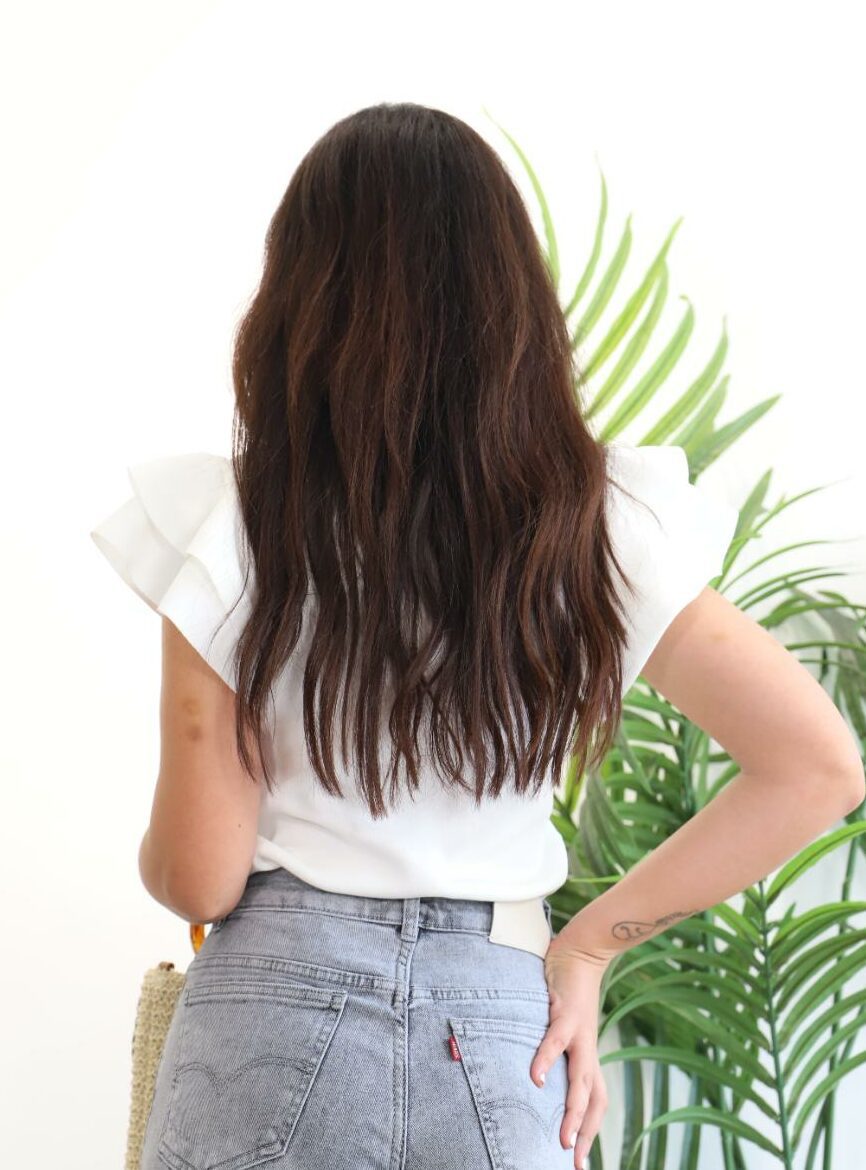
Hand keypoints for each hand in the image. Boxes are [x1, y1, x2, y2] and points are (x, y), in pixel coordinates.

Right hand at [533, 925, 613, 1167]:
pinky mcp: (567, 1014)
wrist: (583, 951)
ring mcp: (579, 1033)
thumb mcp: (565, 1027)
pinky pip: (556, 1041)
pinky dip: (546, 1060)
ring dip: (573, 1109)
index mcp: (588, 1054)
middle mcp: (588, 1049)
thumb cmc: (569, 991)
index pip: (597, 1101)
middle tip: (573, 1161)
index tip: (581, 1159)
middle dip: (585, 1132)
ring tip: (563, 1135)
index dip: (592, 1130)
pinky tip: (535, 1077)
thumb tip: (536, 1072)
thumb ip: (556, 1049)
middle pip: (593, 1099)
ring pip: (581, 1079)